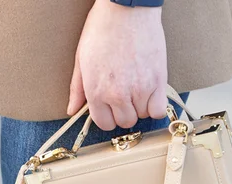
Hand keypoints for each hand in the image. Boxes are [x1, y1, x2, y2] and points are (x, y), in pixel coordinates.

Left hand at [66, 0, 167, 130]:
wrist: (126, 9)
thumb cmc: (104, 28)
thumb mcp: (82, 58)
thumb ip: (78, 89)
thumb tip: (72, 108)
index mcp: (96, 91)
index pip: (104, 123)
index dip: (108, 116)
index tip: (111, 107)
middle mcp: (118, 95)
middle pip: (125, 121)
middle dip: (124, 111)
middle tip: (125, 96)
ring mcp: (139, 89)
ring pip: (142, 115)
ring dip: (140, 106)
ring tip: (137, 88)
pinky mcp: (158, 81)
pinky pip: (159, 110)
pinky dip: (156, 105)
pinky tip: (151, 93)